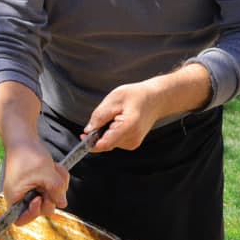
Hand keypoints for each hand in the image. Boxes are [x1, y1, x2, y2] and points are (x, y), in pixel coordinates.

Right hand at [0, 137, 68, 225]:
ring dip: (57, 184)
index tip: (39, 198)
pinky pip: (51, 188)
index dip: (33, 214)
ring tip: (55, 169)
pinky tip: (55, 167)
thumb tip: (63, 203)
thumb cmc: (28, 154)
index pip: (21, 220)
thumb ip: (56, 190)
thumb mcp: (46, 173)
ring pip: (50, 197)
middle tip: (54, 181)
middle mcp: (21, 196)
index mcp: (15, 197)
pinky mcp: (38, 183)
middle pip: (41, 208)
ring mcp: (30, 190)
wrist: (24, 138)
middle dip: (52, 195)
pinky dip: (56, 178)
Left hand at [88, 64, 212, 147]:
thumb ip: (99, 116)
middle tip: (104, 115)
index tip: (83, 136)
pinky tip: (118, 120)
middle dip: (98, 133)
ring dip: (105, 131)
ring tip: (115, 115)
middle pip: (104, 143)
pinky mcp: (132, 143)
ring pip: (108, 142)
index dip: (91, 143)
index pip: (105, 144)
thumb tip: (88, 131)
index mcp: (128, 128)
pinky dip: (111, 132)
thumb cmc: (136, 96)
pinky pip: (114, 140)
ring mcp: (133, 143)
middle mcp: (132, 139)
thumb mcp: (114, 99)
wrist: (156, 99)